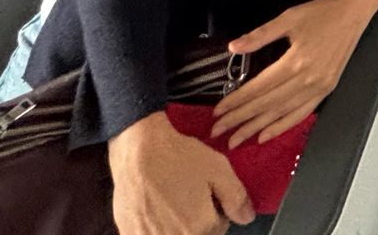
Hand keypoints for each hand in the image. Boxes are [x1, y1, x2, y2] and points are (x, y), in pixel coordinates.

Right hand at [109, 112, 252, 234]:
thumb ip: (236, 198)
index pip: (219, 227)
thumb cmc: (179, 157)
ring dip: (175, 224)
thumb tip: (247, 219)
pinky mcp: (130, 234)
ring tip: (169, 200)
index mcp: (200, 228)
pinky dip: (154, 227)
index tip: (206, 191)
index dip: (215, 207)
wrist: (137, 150)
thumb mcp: (218, 169)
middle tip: (188, 193)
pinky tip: (152, 207)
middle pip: (197, 234)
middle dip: (196, 219)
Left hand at [211, 0, 377, 147]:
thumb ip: (260, 35)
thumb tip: (234, 47)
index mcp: (296, 61)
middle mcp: (308, 79)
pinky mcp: (326, 89)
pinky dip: (283, 126)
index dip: (237, 100)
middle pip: (267, 105)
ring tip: (237, 138)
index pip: (259, 88)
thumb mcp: (288, 18)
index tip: (218, 111)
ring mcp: (319, 87)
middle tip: (218, 131)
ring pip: (282, 113)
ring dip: (257, 127)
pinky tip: (266, 134)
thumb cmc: (322, 12)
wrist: (353, 12)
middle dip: (240, 119)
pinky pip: (301, 113)